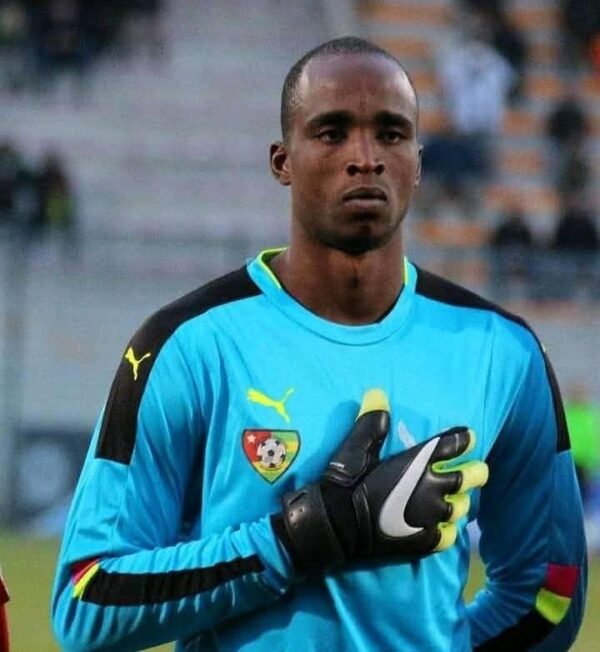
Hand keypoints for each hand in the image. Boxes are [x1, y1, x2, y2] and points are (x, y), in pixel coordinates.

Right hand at [273, 389, 488, 573]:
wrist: (336, 527)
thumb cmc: (347, 482)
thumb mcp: (355, 447)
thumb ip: (371, 422)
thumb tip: (377, 392)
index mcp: (417, 463)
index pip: (449, 446)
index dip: (462, 440)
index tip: (469, 436)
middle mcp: (430, 489)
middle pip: (466, 479)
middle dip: (475, 472)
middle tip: (480, 470)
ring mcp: (429, 518)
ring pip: (459, 507)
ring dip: (461, 500)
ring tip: (460, 498)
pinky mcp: (423, 542)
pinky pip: (446, 535)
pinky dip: (448, 530)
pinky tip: (444, 527)